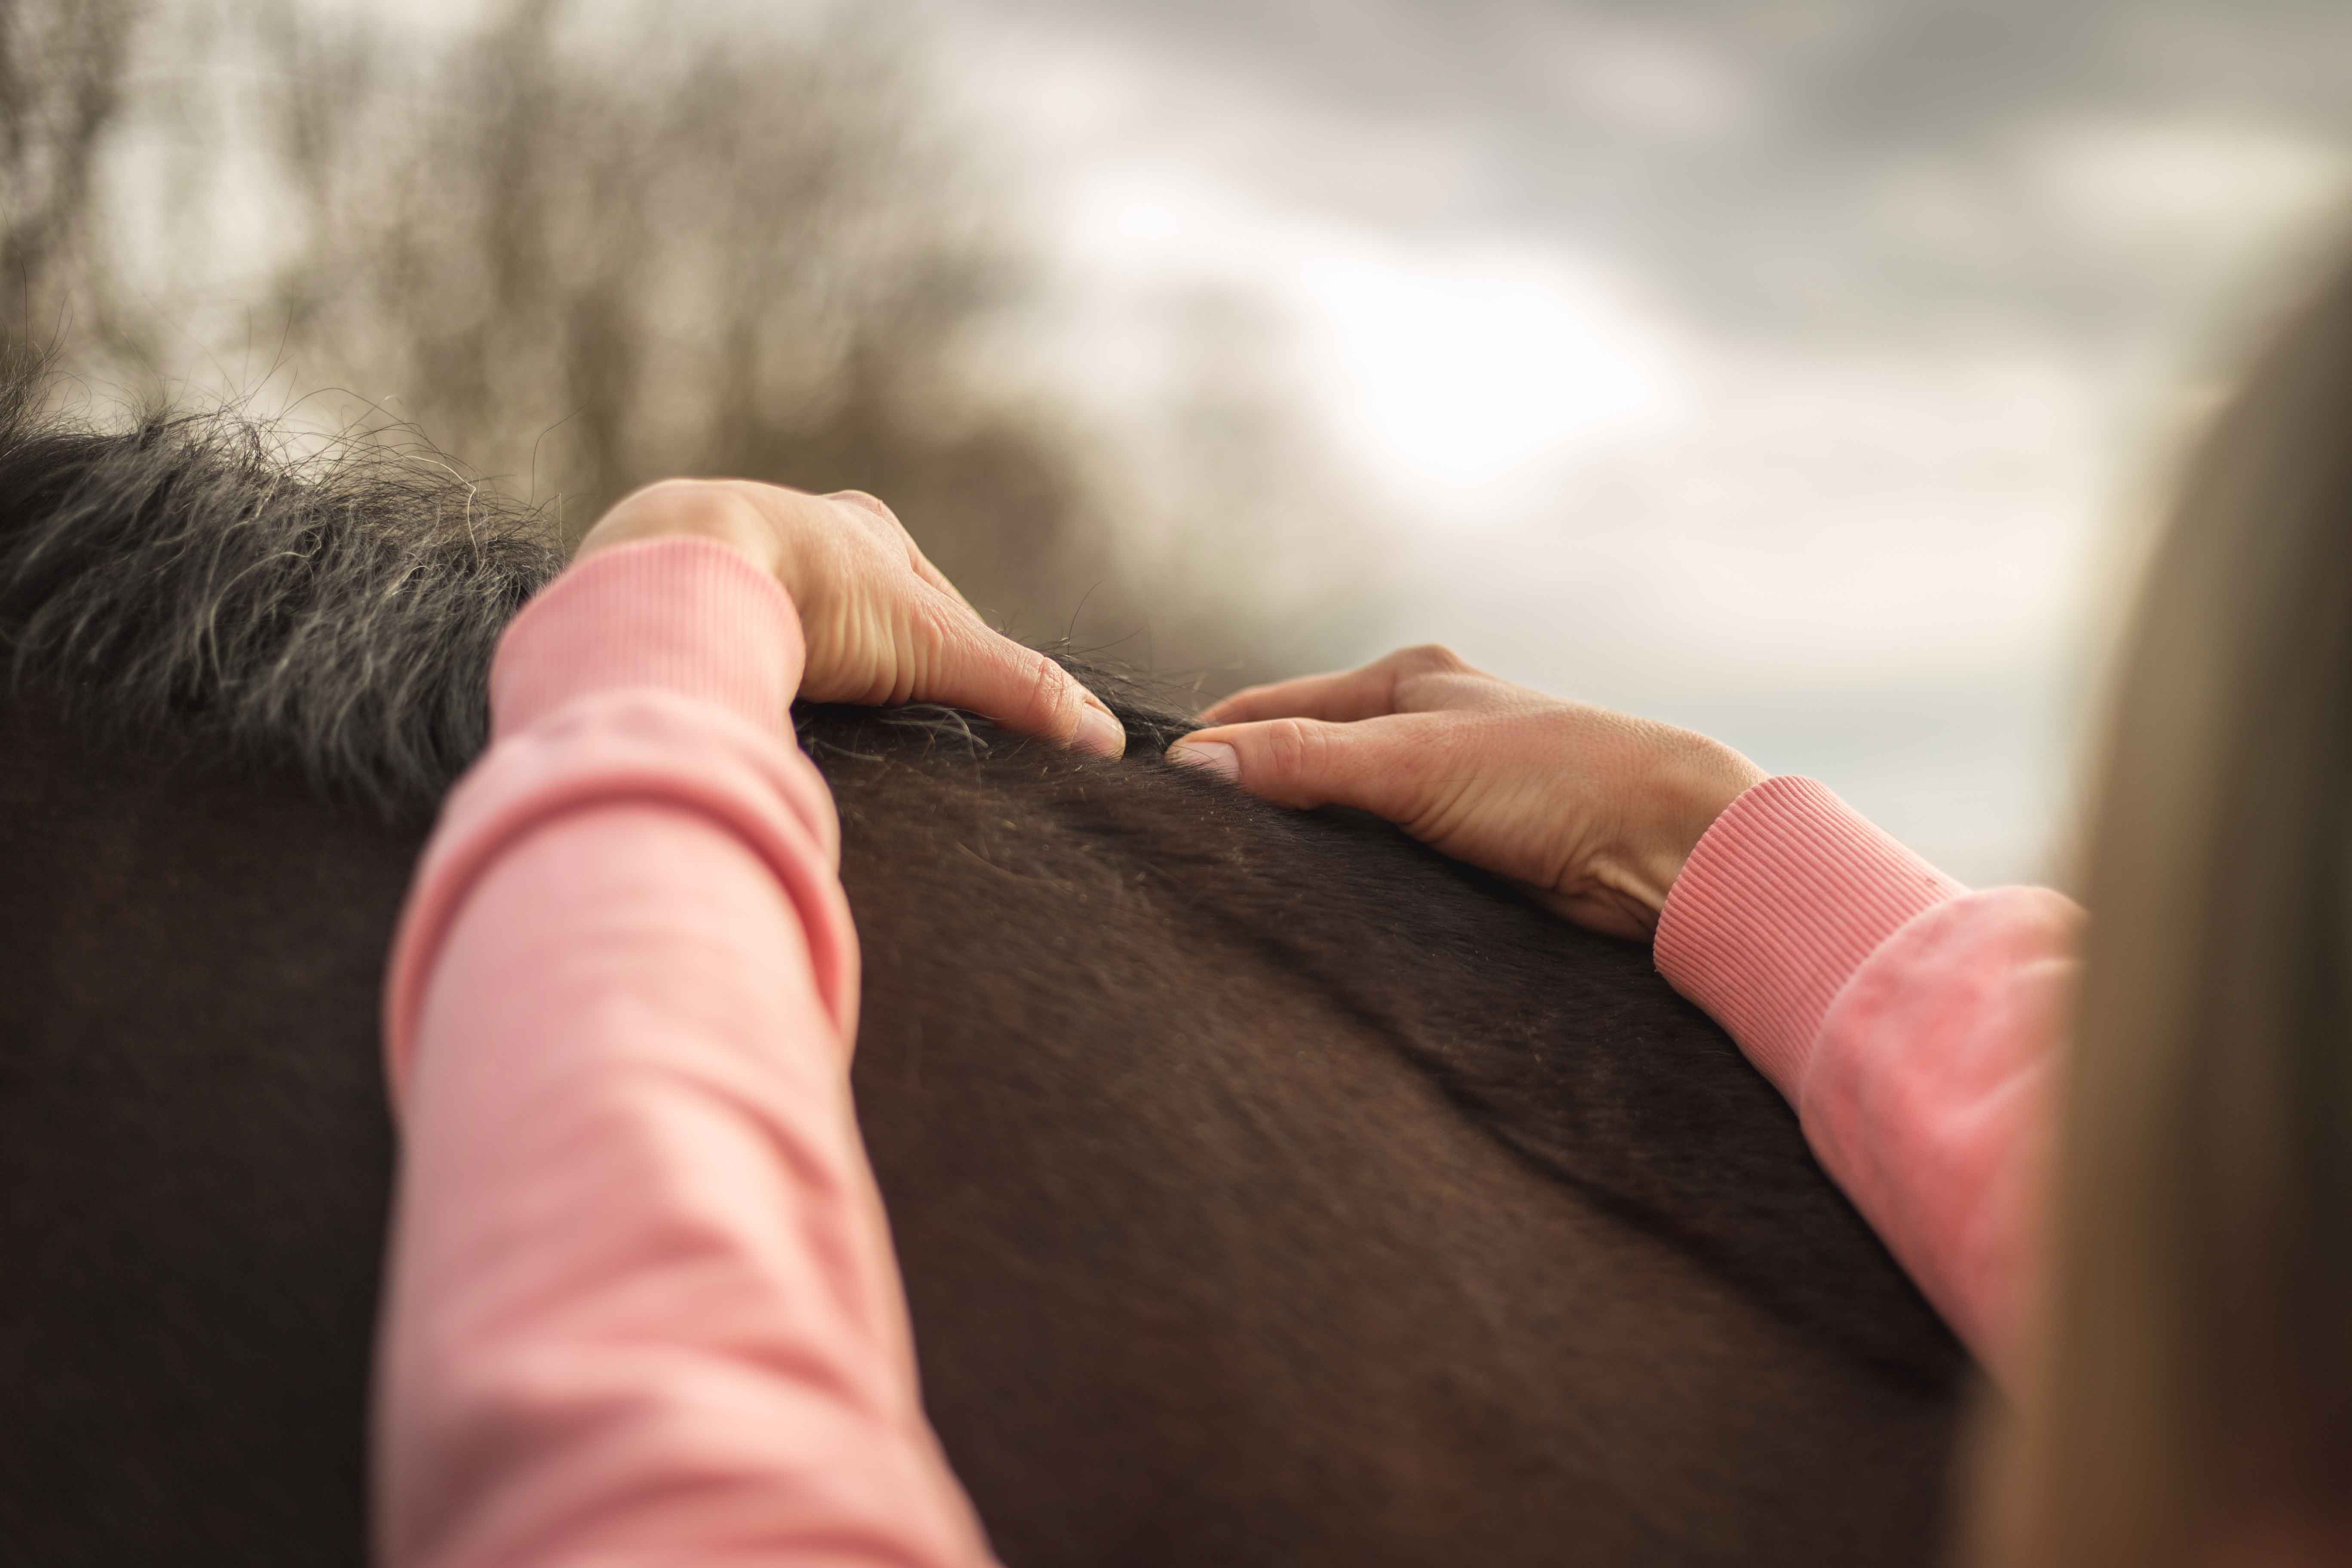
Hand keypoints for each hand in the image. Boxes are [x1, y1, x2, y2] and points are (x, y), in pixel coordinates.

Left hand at [573, 479, 1124, 757]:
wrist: (678, 573)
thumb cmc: (813, 589)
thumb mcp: (934, 641)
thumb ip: (1018, 688)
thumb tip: (1107, 737)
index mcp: (866, 528)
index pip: (938, 607)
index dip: (961, 664)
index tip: (971, 717)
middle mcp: (803, 536)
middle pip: (871, 623)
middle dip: (887, 674)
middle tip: (897, 731)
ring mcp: (741, 572)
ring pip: (804, 639)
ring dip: (822, 684)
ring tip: (833, 733)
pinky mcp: (691, 610)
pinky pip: (745, 653)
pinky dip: (765, 686)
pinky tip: (770, 717)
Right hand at [1168, 645, 1761, 938]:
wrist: (1671, 848)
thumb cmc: (1555, 780)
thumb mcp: (1411, 761)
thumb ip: (1302, 763)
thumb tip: (1189, 767)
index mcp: (1406, 679)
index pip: (1269, 711)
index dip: (1210, 750)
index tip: (1150, 797)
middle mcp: (1421, 727)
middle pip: (1297, 764)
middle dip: (1245, 801)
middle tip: (1177, 851)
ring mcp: (1444, 792)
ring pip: (1335, 820)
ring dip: (1294, 850)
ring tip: (1228, 885)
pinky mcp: (1466, 853)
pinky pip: (1376, 864)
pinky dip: (1340, 881)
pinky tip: (1308, 908)